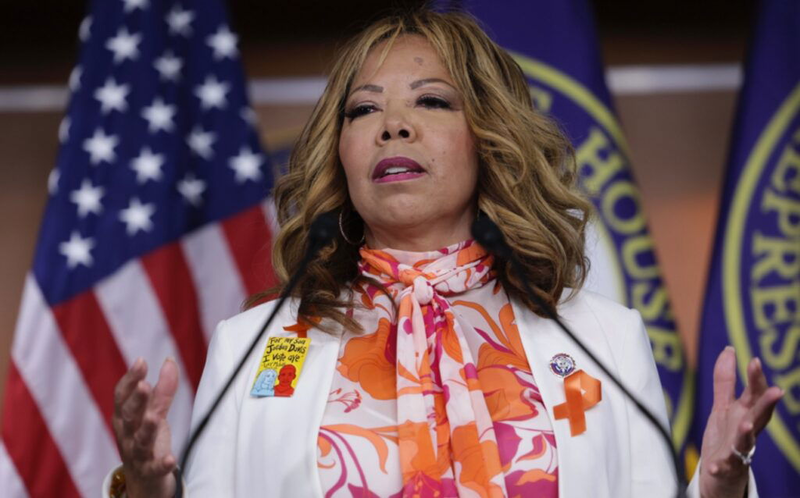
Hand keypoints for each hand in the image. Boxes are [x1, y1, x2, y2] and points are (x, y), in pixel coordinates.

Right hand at [112, 357, 179, 497]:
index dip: (130, 378)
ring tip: (154, 418)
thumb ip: (163, 388)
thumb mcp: (154, 411)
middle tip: (144, 385)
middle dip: (136, 401)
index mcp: (124, 416)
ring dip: (146, 429)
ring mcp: (136, 453)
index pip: (122, 396)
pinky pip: (154, 468)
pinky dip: (161, 464)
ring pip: (139, 440)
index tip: (141, 361)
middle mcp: (126, 433)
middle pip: (128, 416)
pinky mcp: (149, 471)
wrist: (143, 477)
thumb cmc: (146, 436)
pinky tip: (170, 459)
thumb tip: (169, 360)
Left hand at [699, 346, 782, 497]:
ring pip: (746, 441)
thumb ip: (725, 380)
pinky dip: (719, 467)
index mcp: (746, 413)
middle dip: (767, 403)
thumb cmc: (727, 435)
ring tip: (746, 425)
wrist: (722, 472)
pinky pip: (723, 467)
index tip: (755, 360)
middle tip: (777, 391)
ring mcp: (738, 449)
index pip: (755, 394)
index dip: (756, 378)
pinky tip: (714, 467)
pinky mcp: (725, 466)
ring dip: (747, 433)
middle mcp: (746, 430)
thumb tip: (730, 349)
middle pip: (759, 415)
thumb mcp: (724, 405)